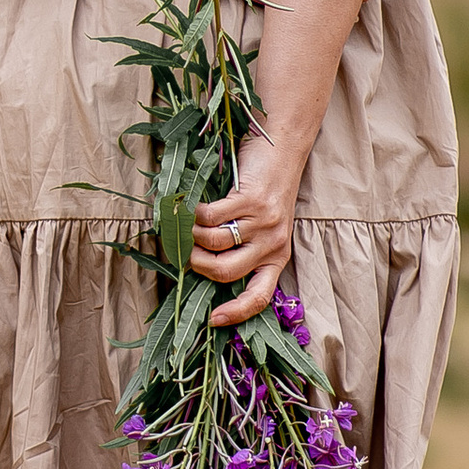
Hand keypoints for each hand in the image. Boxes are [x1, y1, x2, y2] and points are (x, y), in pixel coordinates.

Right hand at [189, 140, 300, 331]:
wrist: (282, 148)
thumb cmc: (267, 188)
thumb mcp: (263, 225)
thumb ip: (242, 247)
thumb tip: (201, 264)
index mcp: (277, 256)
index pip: (259, 297)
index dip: (236, 313)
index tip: (213, 320)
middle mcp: (273, 243)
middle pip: (224, 272)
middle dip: (196, 264)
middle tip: (186, 251)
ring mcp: (263, 222)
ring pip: (213, 243)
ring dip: (191, 234)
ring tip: (188, 223)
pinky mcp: (251, 200)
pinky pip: (210, 217)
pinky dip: (193, 213)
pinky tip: (192, 205)